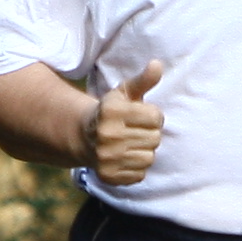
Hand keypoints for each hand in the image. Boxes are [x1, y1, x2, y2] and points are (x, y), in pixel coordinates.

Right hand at [84, 60, 165, 185]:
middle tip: (135, 131)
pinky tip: (124, 158)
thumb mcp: (124, 93)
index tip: (142, 116)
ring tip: (131, 144)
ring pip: (149, 157)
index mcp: (111, 111)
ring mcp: (106, 157)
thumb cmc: (112, 112)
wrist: (84, 137)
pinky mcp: (108, 175)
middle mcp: (106, 134)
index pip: (155, 117)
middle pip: (155, 138)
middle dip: (150, 133)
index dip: (153, 116)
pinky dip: (136, 168)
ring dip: (144, 151)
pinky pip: (140, 175)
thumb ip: (143, 80)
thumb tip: (157, 64)